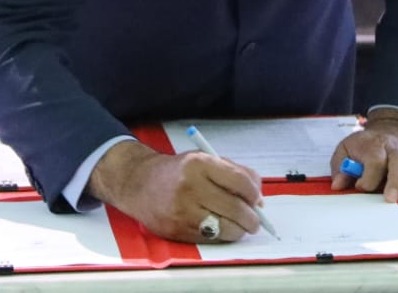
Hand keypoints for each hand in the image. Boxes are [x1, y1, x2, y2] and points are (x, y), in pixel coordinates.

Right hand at [89, 140, 262, 242]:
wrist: (138, 182)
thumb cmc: (177, 171)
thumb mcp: (204, 159)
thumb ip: (234, 172)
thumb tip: (258, 198)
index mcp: (199, 164)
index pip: (239, 181)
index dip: (254, 193)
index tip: (257, 199)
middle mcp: (190, 186)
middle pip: (235, 208)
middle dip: (251, 218)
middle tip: (255, 220)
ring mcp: (182, 210)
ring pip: (224, 228)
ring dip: (239, 230)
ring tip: (240, 226)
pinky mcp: (176, 229)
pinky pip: (209, 238)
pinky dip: (221, 236)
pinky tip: (221, 228)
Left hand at [331, 109, 397, 204]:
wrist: (395, 128)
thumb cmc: (368, 144)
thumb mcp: (348, 148)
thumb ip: (341, 166)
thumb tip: (338, 185)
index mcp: (376, 144)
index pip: (375, 159)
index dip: (368, 176)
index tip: (361, 187)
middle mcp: (397, 149)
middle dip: (395, 181)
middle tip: (390, 199)